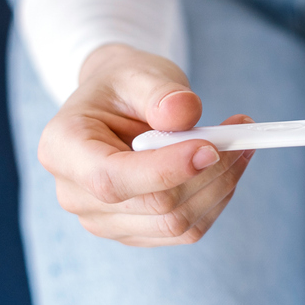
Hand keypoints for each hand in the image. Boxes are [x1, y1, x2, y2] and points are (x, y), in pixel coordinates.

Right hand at [37, 43, 253, 246]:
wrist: (120, 104)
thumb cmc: (125, 86)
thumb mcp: (138, 72)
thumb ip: (160, 92)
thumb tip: (184, 113)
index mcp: (62, 149)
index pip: (112, 179)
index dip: (165, 170)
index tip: (211, 147)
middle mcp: (74, 194)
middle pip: (153, 205)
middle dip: (208, 171)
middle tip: (243, 131)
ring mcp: (103, 220)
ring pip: (176, 223)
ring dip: (220, 185)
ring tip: (240, 142)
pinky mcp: (134, 232)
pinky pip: (185, 230)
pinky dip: (216, 198)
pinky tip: (226, 165)